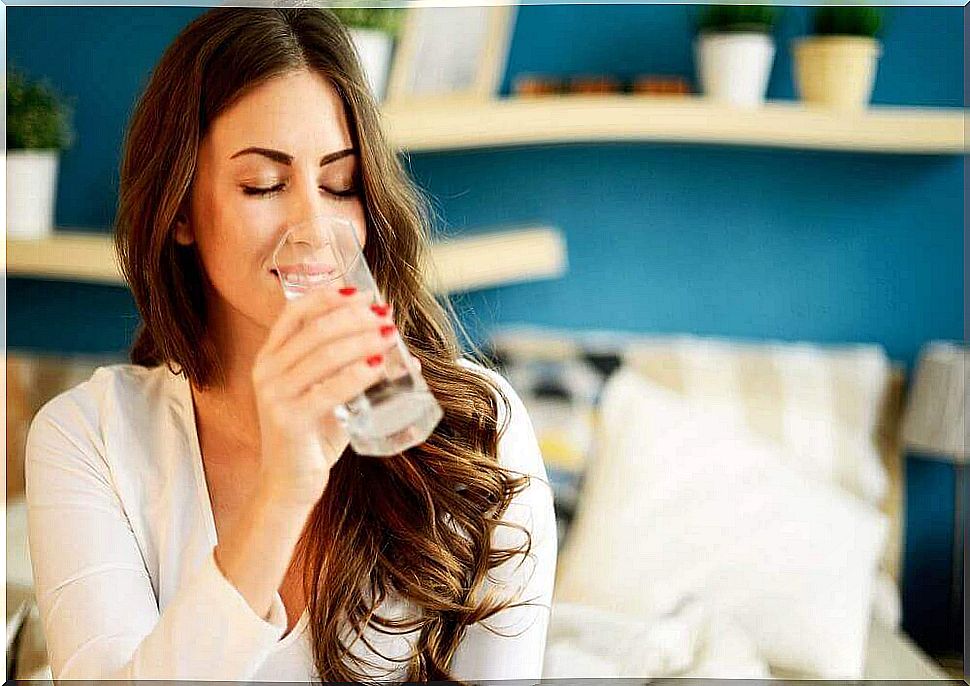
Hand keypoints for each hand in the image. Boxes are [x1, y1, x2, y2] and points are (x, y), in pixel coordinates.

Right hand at [251, 286, 397, 507]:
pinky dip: (356, 375)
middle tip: (386, 317)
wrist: (289, 484)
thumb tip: (406, 357)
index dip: (328, 297)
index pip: (295, 312)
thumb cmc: (312, 436)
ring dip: (361, 340)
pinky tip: (379, 366)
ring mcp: (275, 395)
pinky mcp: (288, 419)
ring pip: (323, 355)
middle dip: (355, 318)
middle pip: (315, 330)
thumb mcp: (330, 396)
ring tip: (389, 335)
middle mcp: (267, 371)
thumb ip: (355, 374)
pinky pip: (327, 390)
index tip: (362, 294)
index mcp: (271, 357)